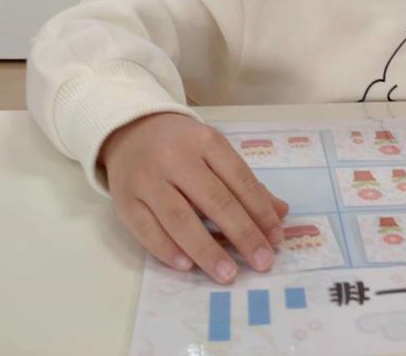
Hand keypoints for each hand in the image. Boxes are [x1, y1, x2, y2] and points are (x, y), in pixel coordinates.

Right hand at [100, 112, 289, 283]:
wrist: (130, 131)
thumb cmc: (182, 147)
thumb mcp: (215, 152)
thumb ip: (246, 183)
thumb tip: (281, 213)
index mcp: (205, 142)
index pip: (239, 178)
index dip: (260, 210)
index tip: (277, 238)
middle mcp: (176, 158)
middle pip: (214, 200)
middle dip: (242, 234)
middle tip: (262, 261)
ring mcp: (147, 179)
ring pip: (179, 218)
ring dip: (206, 249)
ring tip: (228, 273)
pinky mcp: (125, 201)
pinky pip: (146, 230)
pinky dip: (168, 250)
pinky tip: (188, 266)